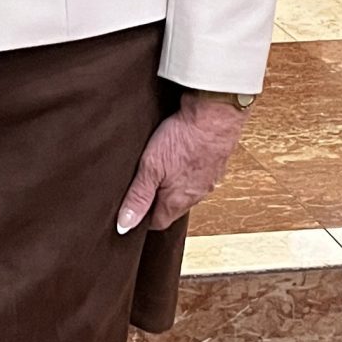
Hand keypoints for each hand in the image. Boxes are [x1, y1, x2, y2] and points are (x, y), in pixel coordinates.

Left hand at [117, 93, 246, 233]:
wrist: (216, 115)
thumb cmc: (183, 139)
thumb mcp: (151, 167)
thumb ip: (138, 197)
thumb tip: (124, 226)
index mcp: (177, 202)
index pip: (157, 223)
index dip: (142, 218)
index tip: (131, 209)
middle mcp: (195, 196)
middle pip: (171, 208)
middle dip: (156, 201)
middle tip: (141, 186)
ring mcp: (208, 181)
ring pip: (186, 192)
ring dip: (173, 185)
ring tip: (160, 170)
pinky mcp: (216, 165)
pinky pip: (198, 175)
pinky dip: (187, 171)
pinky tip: (181, 156)